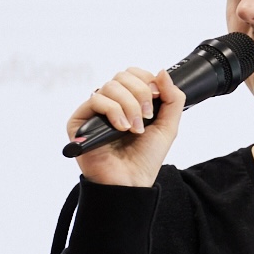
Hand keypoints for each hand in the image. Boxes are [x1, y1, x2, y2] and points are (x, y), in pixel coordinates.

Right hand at [67, 67, 185, 186]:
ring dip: (129, 106)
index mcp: (130, 101)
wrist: (131, 181)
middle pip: (122, 76)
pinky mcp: (80, 121)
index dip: (147, 80)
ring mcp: (95, 111)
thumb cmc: (146, 157)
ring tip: (134, 129)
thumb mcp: (169, 125)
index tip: (157, 98)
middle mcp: (111, 103)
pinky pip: (96, 100)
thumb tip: (163, 71)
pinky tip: (121, 128)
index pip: (133, 74)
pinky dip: (114, 111)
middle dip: (141, 93)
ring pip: (110, 86)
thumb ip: (173, 98)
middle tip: (147, 116)